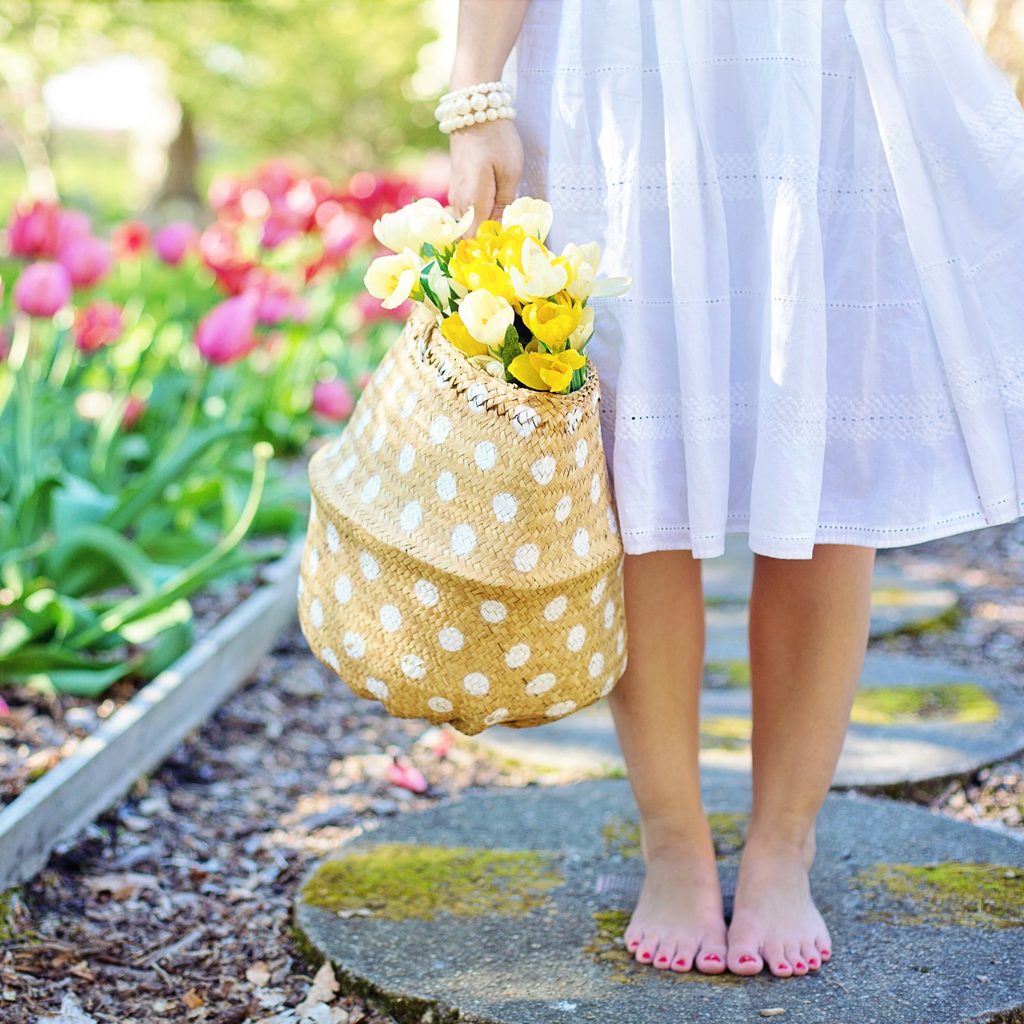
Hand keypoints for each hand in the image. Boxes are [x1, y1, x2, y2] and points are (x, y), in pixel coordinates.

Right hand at [447, 117, 523, 239]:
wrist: (473, 112)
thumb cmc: (497, 140)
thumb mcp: (510, 173)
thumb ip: (504, 205)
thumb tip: (500, 230)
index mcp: (473, 202)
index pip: (475, 241)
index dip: (488, 249)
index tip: (504, 249)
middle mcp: (459, 203)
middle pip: (470, 235)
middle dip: (486, 241)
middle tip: (507, 239)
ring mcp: (454, 196)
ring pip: (467, 224)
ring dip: (482, 228)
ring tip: (502, 225)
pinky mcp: (456, 189)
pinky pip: (466, 212)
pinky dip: (478, 217)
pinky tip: (493, 211)